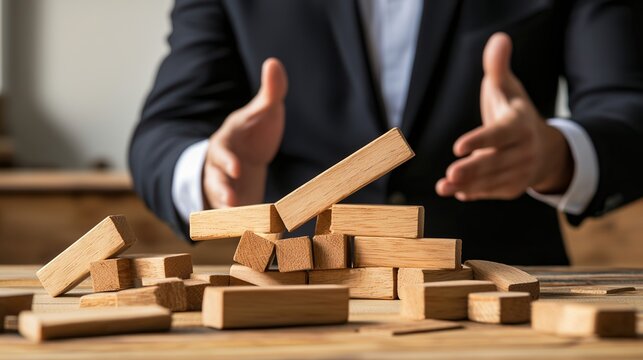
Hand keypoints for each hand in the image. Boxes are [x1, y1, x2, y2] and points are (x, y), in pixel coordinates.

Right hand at [203, 58, 287, 208]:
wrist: (245, 159)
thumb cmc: (253, 133)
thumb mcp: (263, 112)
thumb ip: (270, 92)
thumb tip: (273, 61)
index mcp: (227, 141)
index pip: (222, 149)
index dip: (227, 160)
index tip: (237, 168)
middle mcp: (220, 164)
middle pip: (214, 177)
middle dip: (221, 188)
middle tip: (231, 199)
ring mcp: (222, 185)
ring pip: (218, 198)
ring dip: (226, 208)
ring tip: (236, 218)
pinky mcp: (231, 203)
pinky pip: (227, 214)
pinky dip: (234, 222)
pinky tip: (246, 230)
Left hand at [436, 33, 572, 200]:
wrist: (545, 148)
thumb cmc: (514, 113)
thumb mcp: (508, 88)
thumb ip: (498, 67)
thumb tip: (499, 39)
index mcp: (519, 124)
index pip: (499, 134)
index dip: (480, 140)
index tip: (458, 147)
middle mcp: (523, 149)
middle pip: (496, 161)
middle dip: (473, 169)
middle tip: (451, 173)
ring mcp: (520, 171)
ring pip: (492, 180)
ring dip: (468, 185)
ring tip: (444, 186)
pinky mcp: (513, 187)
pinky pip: (493, 192)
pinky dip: (476, 193)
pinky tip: (456, 192)